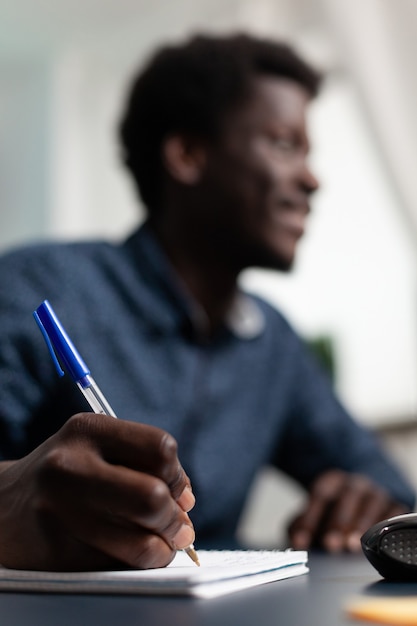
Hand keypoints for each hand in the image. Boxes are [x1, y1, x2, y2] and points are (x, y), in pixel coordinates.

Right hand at [0, 413, 195, 570]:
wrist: (3, 506)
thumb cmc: (66, 473)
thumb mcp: (98, 447)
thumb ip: (145, 463)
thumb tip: (187, 501)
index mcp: (88, 429)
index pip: (160, 448)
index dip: (178, 475)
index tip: (176, 490)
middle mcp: (70, 466)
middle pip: (153, 496)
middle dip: (176, 519)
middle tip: (180, 527)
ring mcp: (60, 511)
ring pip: (142, 541)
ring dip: (164, 549)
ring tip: (163, 546)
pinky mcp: (56, 551)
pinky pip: (119, 565)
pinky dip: (136, 564)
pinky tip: (130, 553)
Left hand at [288, 469, 409, 552]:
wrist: (365, 498)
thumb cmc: (335, 510)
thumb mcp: (315, 512)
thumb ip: (301, 525)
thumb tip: (296, 541)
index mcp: (332, 480)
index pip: (320, 495)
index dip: (310, 519)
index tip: (301, 541)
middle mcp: (356, 483)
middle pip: (347, 498)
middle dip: (337, 522)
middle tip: (330, 544)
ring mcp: (377, 493)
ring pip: (371, 505)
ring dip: (361, 526)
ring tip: (351, 547)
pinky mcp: (395, 505)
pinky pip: (393, 514)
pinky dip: (384, 526)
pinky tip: (376, 542)